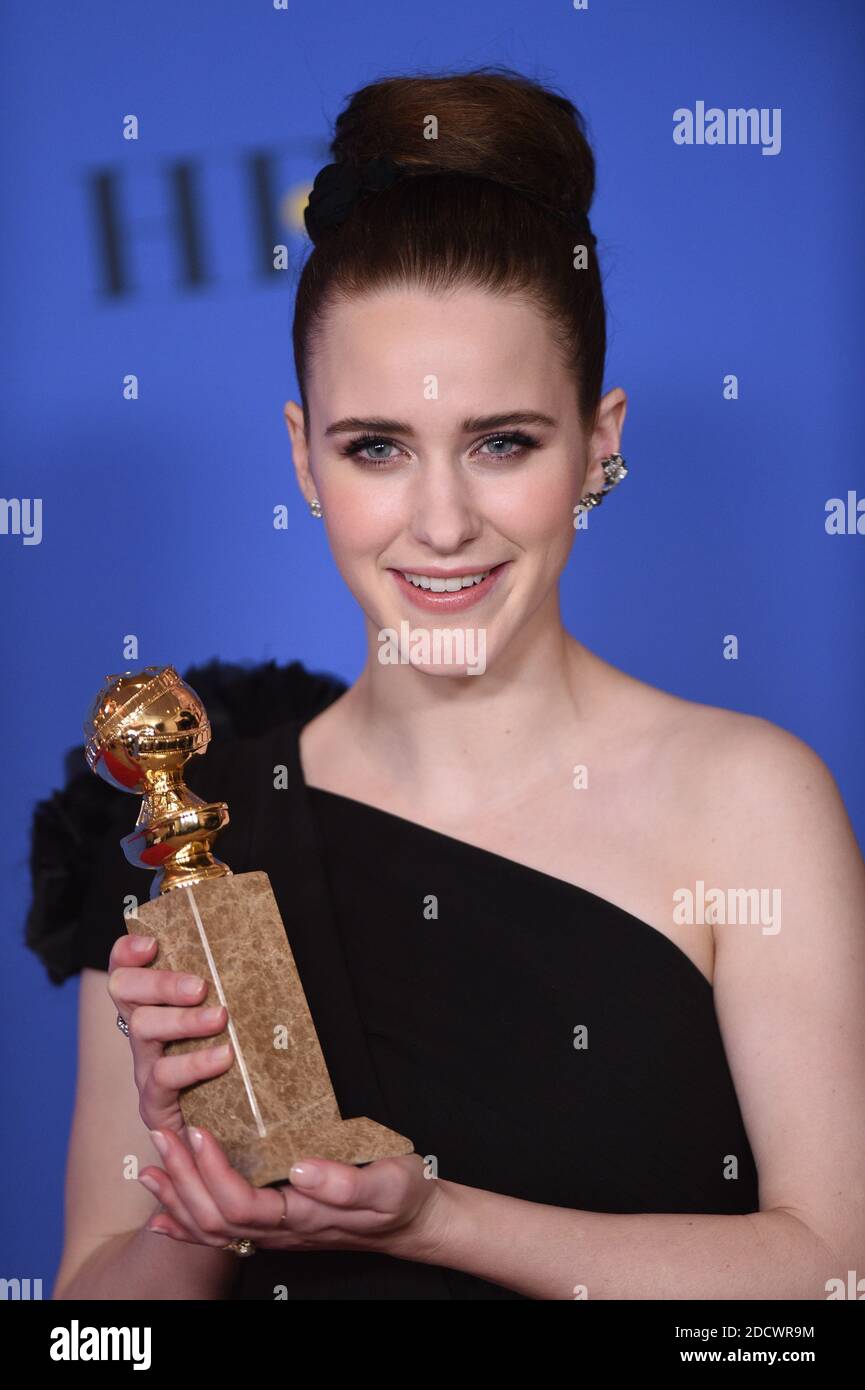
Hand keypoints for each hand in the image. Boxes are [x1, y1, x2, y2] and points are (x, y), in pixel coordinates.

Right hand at [107, 933, 233, 1137]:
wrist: (220, 1129)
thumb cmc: (230, 1062)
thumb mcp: (225, 1021)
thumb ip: (230, 990)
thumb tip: (266, 953)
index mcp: (153, 1004)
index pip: (126, 968)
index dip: (127, 951)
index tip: (152, 943)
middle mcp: (142, 1030)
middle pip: (125, 990)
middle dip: (160, 983)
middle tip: (200, 986)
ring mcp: (144, 1065)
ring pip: (143, 1028)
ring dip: (182, 1020)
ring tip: (220, 1018)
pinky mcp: (154, 1101)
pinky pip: (164, 1077)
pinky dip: (195, 1064)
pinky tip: (223, 1058)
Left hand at [139, 1125, 451, 1263]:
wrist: (411, 1220)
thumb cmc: (401, 1198)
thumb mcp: (389, 1183)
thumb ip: (347, 1182)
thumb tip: (302, 1170)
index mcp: (302, 1218)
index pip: (240, 1205)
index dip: (213, 1173)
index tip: (199, 1133)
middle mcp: (280, 1232)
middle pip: (214, 1219)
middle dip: (183, 1179)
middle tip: (163, 1135)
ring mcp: (274, 1232)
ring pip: (210, 1229)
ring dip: (176, 1198)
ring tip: (150, 1166)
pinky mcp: (273, 1223)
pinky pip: (220, 1233)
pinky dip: (184, 1223)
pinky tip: (162, 1212)